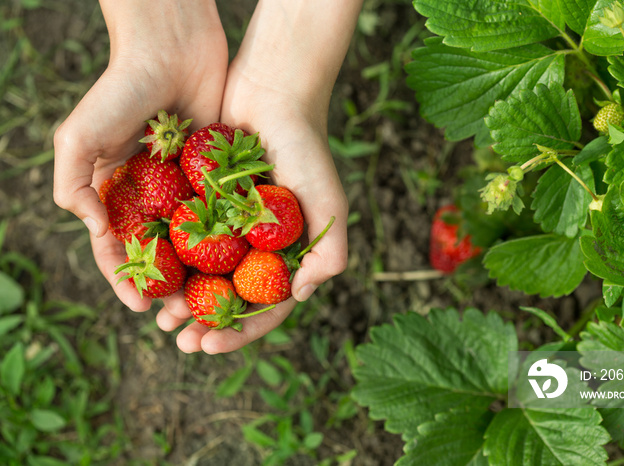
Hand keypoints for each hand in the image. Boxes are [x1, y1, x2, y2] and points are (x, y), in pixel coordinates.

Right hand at [53, 1, 227, 313]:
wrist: (173, 49)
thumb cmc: (120, 90)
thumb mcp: (79, 136)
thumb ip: (74, 185)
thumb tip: (96, 232)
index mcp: (114, 192)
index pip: (116, 248)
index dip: (125, 279)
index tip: (141, 306)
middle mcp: (149, 196)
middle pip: (158, 254)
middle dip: (167, 286)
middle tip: (181, 315)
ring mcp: (184, 189)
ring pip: (193, 243)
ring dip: (199, 274)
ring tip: (208, 301)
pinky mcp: (216, 177)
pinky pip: (222, 216)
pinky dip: (227, 242)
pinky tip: (237, 267)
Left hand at [157, 0, 359, 353]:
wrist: (271, 93)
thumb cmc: (306, 148)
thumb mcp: (328, 203)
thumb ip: (329, 253)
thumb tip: (299, 297)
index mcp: (289, 253)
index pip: (266, 306)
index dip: (240, 333)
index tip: (209, 346)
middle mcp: (259, 245)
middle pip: (230, 298)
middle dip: (205, 325)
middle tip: (178, 342)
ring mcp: (230, 226)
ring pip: (203, 274)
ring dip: (182, 300)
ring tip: (158, 319)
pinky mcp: (204, 203)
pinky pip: (183, 238)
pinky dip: (168, 260)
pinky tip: (147, 275)